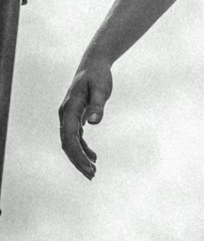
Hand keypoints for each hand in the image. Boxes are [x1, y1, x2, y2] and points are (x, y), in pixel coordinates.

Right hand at [59, 55, 112, 178]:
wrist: (93, 65)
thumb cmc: (98, 76)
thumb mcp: (101, 89)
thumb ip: (98, 105)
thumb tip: (94, 122)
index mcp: (70, 109)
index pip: (69, 137)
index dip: (78, 154)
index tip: (89, 167)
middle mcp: (66, 115)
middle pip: (67, 144)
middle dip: (78, 161)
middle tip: (92, 175)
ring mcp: (69, 116)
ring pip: (70, 142)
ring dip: (80, 157)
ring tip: (93, 171)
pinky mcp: (75, 117)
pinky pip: (75, 137)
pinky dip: (82, 148)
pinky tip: (93, 157)